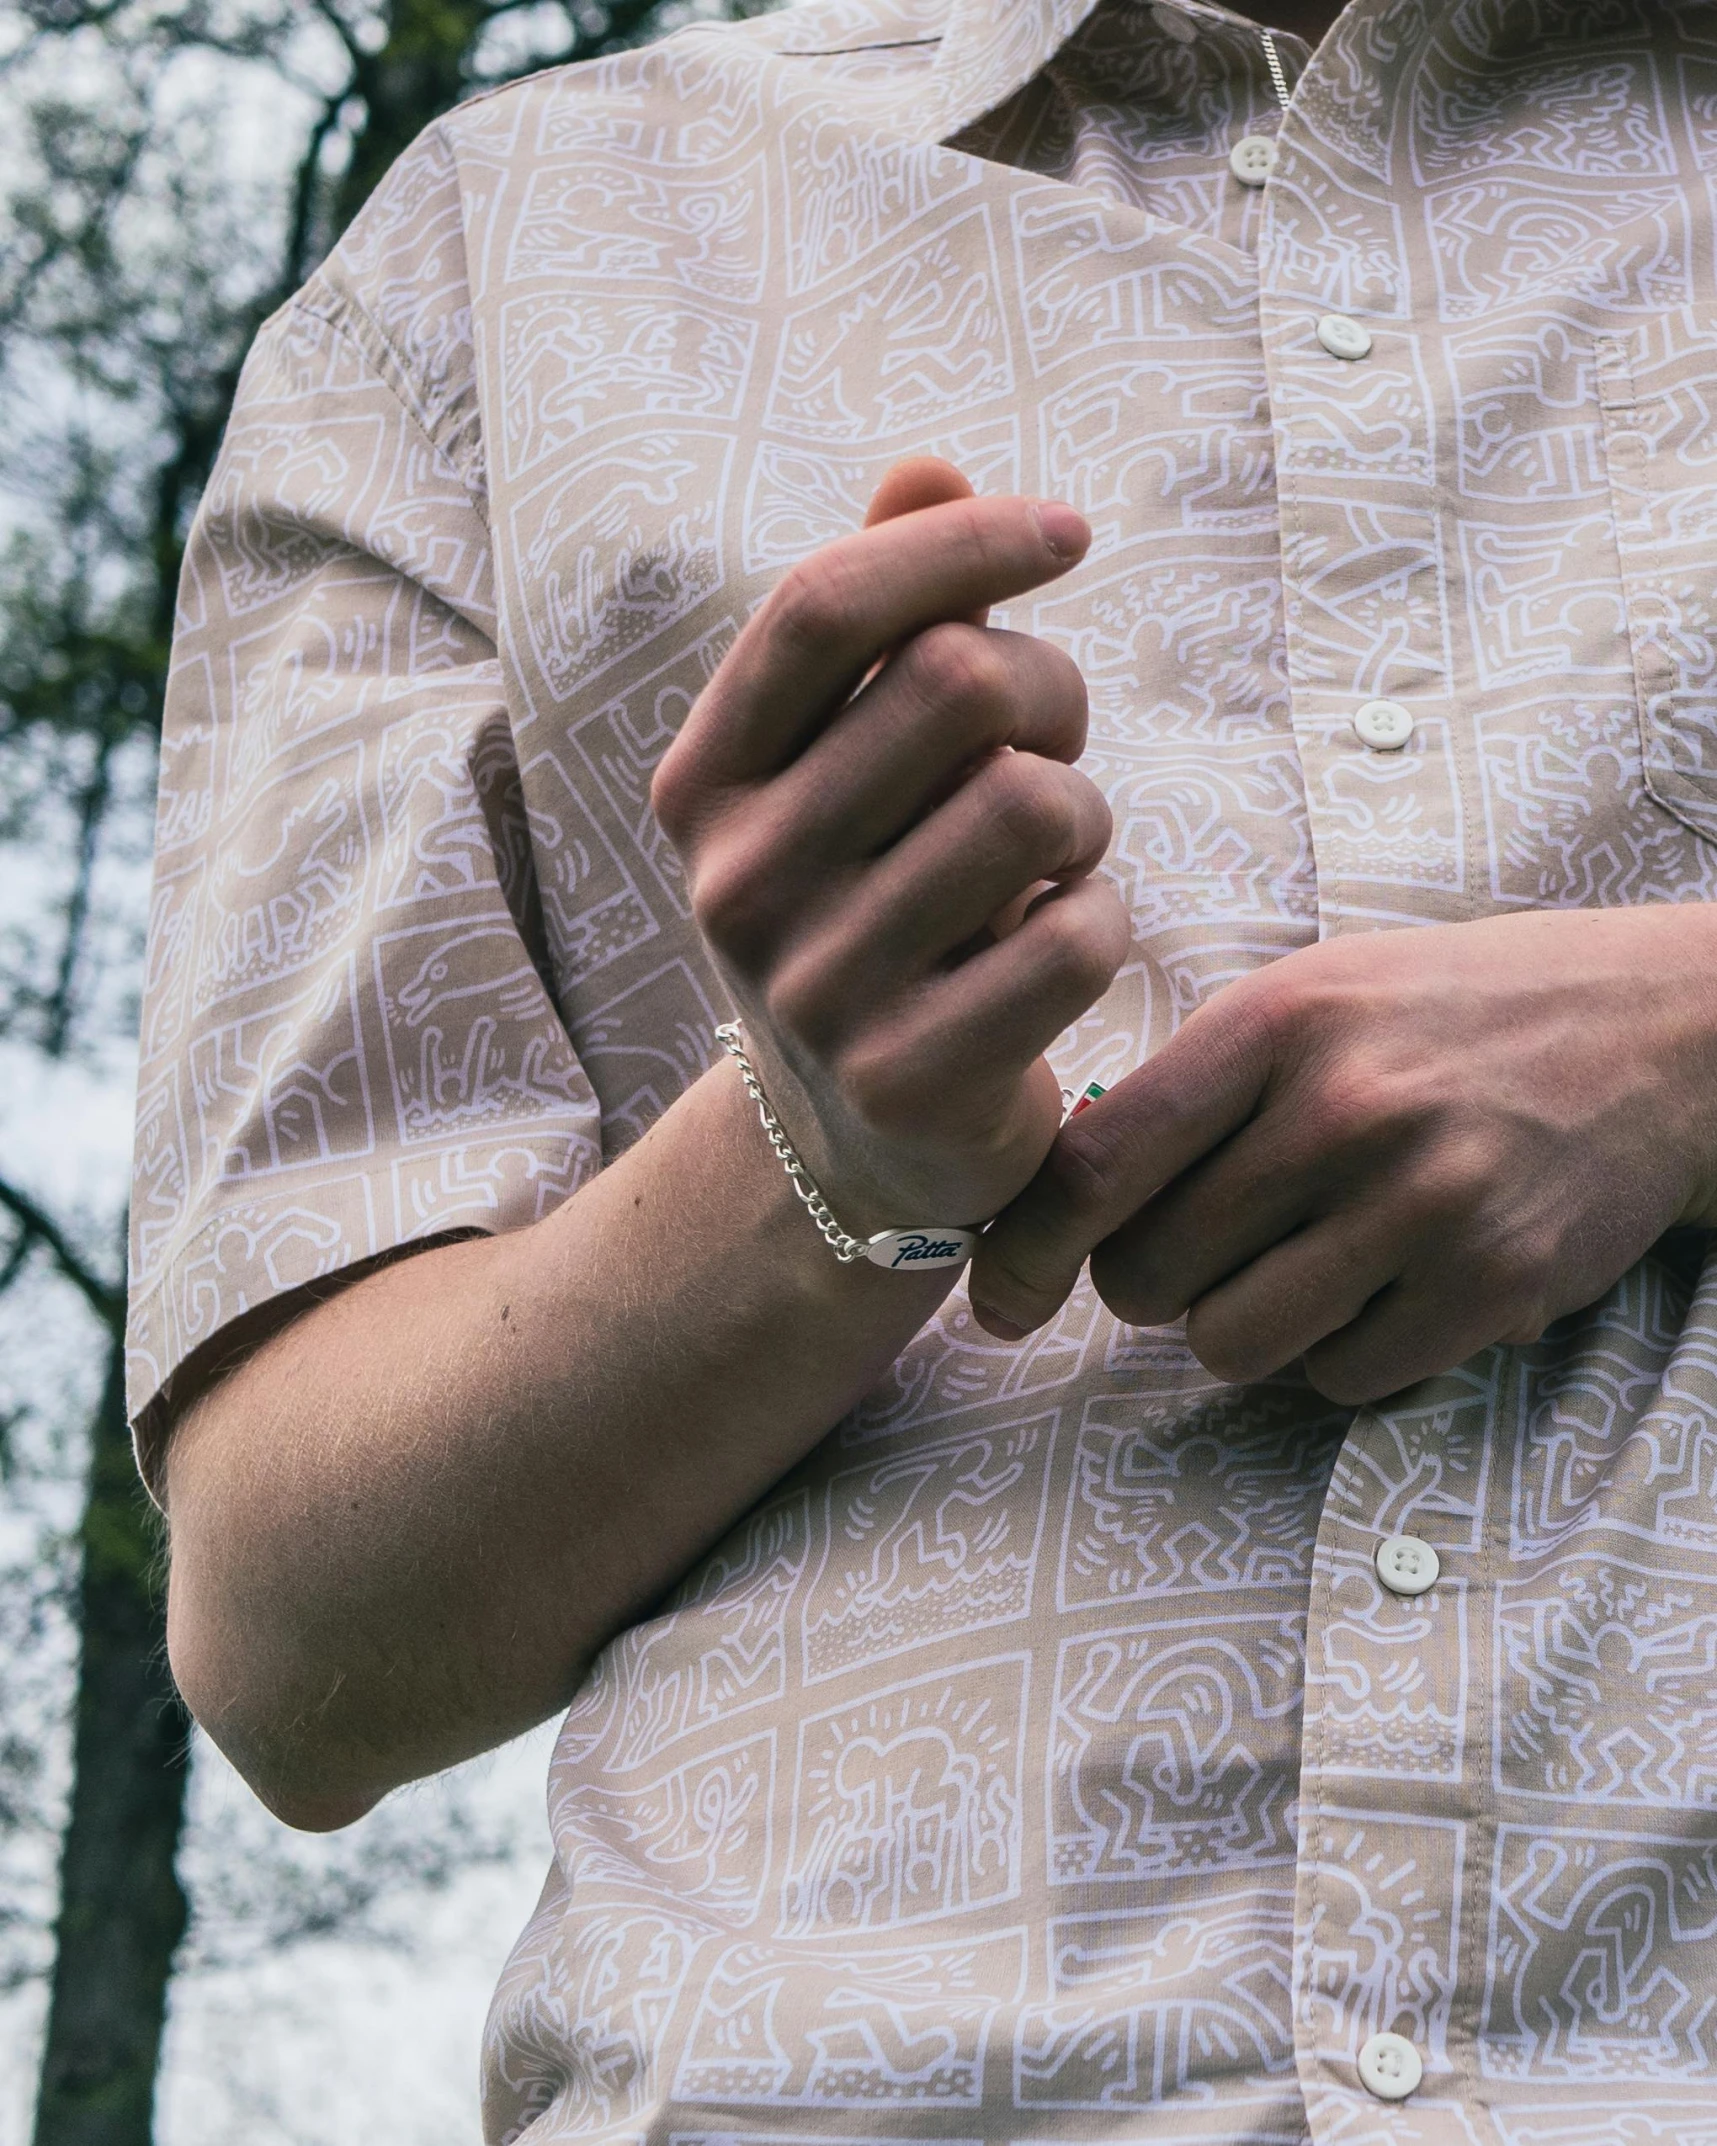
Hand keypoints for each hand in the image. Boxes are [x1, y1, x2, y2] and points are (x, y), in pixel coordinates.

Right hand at [652, 460, 1130, 1233]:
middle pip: (954, 684)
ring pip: (1034, 806)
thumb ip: (881, 619)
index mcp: (705, 783)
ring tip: (1057, 853)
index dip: (960, 542)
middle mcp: (738, 881)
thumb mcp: (846, 768)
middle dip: (1050, 687)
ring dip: (1086, 814)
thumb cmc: (871, 905)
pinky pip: (1077, 937)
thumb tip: (926, 463)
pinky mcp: (910, 1079)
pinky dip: (1103, 922)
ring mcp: (816, 991)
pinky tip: (1058, 946)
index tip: (1068, 531)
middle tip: (1057, 740)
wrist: (856, 1139)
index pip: (822, 608)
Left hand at [969, 905, 1716, 1401]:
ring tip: (1295, 1265)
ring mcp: (1424, 1204)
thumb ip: (1192, 1087)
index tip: (999, 1299)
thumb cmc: (1452, 1015)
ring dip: (1238, 1327)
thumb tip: (1061, 1202)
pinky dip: (1336, 1353)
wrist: (1660, 1032)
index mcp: (1276, 1022)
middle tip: (1203, 1248)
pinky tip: (1380, 1285)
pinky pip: (1339, 1377)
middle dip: (1148, 1284)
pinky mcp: (1491, 1286)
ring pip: (1231, 1344)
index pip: (1098, 1164)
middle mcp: (1345, 1111)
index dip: (1024, 1250)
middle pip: (1149, 1275)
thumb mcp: (1313, 997)